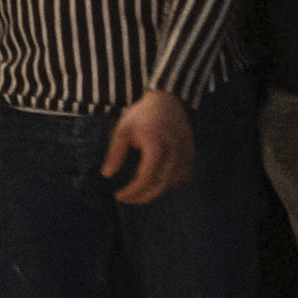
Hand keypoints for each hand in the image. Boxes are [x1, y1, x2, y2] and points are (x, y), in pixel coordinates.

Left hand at [105, 91, 196, 205]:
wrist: (168, 99)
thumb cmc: (142, 114)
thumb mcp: (123, 130)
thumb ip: (115, 153)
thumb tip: (107, 175)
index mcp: (156, 144)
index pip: (145, 177)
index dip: (132, 191)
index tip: (119, 195)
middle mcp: (174, 151)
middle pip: (160, 185)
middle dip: (142, 197)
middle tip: (127, 198)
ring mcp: (185, 152)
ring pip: (173, 183)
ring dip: (156, 190)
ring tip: (140, 188)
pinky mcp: (191, 153)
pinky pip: (183, 176)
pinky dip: (170, 183)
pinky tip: (157, 180)